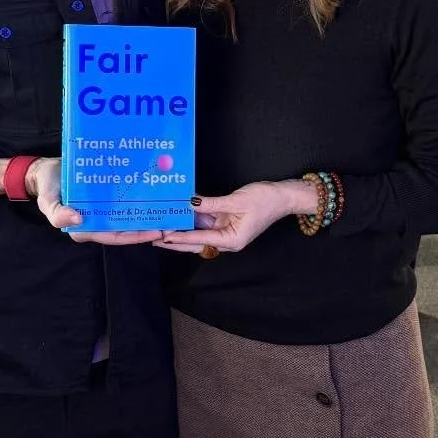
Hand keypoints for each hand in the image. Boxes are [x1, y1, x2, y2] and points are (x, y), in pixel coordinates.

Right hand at [29, 158, 164, 245]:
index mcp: (85, 228)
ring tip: (168, 207)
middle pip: (126, 228)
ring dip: (146, 212)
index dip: (136, 236)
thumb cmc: (47, 187)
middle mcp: (97, 221)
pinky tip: (153, 191)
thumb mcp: (48, 201)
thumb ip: (58, 214)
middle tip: (171, 221)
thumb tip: (77, 220)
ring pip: (128, 214)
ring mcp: (102, 209)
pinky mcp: (105, 196)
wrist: (46, 169)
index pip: (115, 236)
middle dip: (148, 226)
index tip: (156, 231)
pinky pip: (124, 199)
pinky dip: (137, 197)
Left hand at [156, 180, 309, 254]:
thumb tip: (190, 203)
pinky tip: (178, 214)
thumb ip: (211, 203)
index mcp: (232, 240)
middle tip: (153, 237)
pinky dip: (192, 218)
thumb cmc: (265, 200)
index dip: (180, 238)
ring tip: (160, 226)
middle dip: (175, 240)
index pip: (200, 240)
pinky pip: (206, 222)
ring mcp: (225, 230)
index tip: (163, 237)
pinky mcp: (225, 221)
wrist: (283, 196)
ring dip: (182, 229)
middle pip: (195, 242)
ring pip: (198, 232)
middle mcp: (226, 240)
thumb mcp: (236, 201)